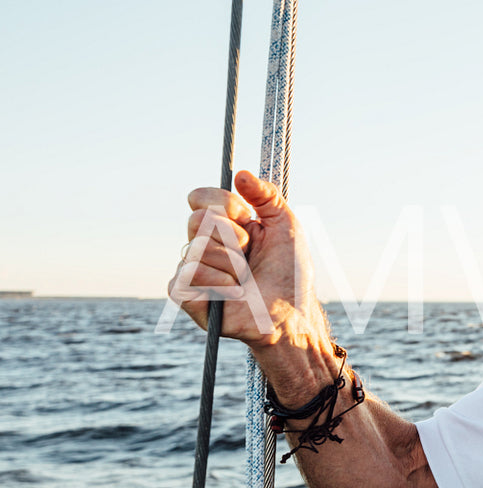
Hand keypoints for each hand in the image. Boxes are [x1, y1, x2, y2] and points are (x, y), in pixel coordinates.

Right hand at [169, 170, 316, 348]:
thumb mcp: (286, 225)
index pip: (200, 198)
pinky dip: (219, 284)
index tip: (246, 216)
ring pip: (196, 249)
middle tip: (250, 252)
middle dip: (232, 235)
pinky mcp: (186, 295)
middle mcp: (204, 244)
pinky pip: (187, 276)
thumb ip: (267, 195)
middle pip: (197, 220)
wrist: (291, 313)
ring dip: (232, 264)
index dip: (223, 203)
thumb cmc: (290, 272)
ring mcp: (193, 269)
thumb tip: (241, 174)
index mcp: (224, 224)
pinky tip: (233, 294)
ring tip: (245, 279)